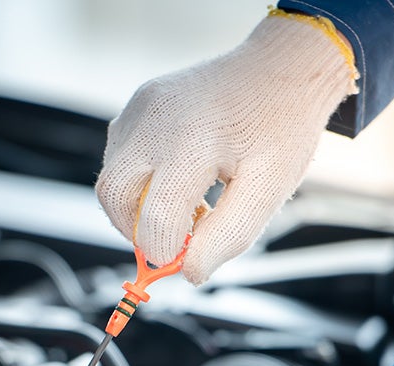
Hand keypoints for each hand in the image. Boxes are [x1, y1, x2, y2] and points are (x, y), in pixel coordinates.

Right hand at [96, 12, 356, 284]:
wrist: (282, 65)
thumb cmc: (280, 129)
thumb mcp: (268, 190)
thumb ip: (228, 237)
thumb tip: (189, 273)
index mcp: (193, 143)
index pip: (156, 219)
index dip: (167, 251)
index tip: (187, 257)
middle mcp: (155, 121)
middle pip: (113, 197)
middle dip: (136, 231)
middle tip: (174, 238)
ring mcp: (140, 108)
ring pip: (111, 179)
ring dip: (138, 207)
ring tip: (186, 205)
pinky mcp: (136, 105)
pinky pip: (119, 157)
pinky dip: (139, 183)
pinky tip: (178, 181)